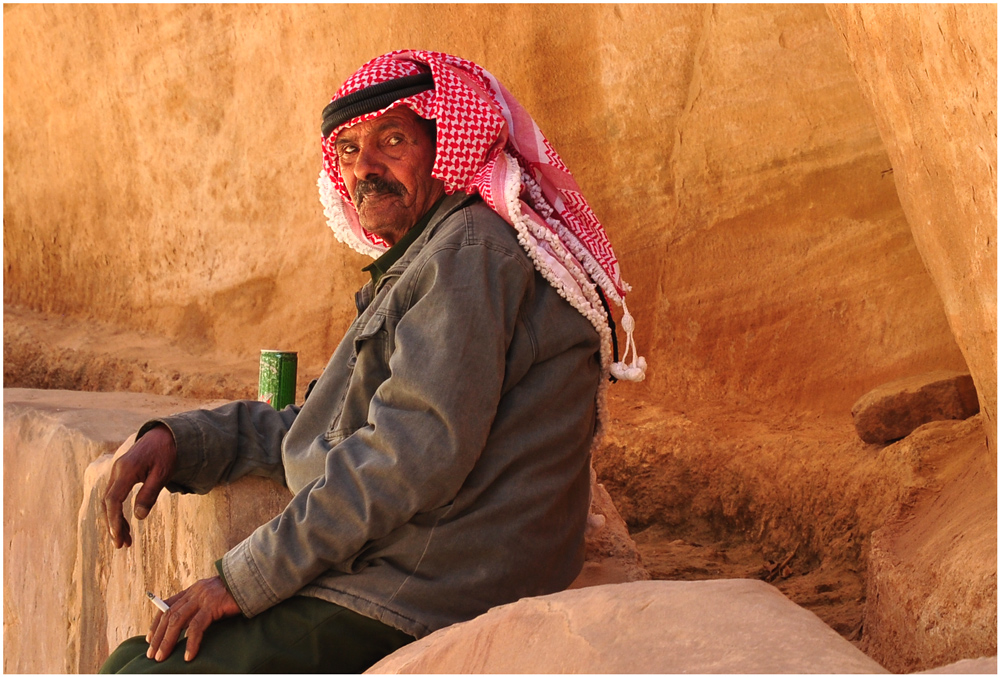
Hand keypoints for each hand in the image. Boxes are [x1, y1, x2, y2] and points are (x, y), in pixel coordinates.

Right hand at [103, 425, 177, 547]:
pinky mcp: (120, 474)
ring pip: (109, 500)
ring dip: (115, 520)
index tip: (119, 537)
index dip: (114, 520)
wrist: (165, 434)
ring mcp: (117, 472)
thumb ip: (150, 494)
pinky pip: (114, 495)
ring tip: (126, 540)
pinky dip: (117, 510)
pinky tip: (126, 523)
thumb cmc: (167, 453)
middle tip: (123, 545)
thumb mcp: (163, 473)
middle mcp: (117, 470)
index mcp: (126, 470)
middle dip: (113, 525)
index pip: (113, 500)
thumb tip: (139, 517)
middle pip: (107, 503)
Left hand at [146, 576, 240, 661]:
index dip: (156, 623)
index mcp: (193, 590)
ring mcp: (203, 597)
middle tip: (152, 654)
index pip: (167, 606)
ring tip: (162, 656)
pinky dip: (191, 642)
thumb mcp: (214, 598)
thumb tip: (188, 627)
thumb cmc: (237, 593)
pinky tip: (188, 655)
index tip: (149, 638)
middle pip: (169, 615)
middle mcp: (195, 592)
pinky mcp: (213, 604)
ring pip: (178, 620)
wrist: (253, 580)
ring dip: (167, 641)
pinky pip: (197, 626)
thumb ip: (201, 607)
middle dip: (158, 636)